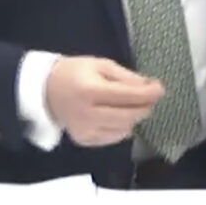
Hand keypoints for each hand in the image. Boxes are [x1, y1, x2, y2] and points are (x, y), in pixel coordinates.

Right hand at [44, 57, 163, 146]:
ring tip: (133, 105)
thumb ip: (125, 76)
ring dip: (134, 118)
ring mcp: (85, 130)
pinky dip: (122, 128)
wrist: (44, 90)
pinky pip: (113, 138)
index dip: (148, 93)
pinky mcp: (84, 140)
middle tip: (151, 98)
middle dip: (145, 107)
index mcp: (90, 91)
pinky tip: (118, 116)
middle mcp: (88, 114)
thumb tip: (149, 86)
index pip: (127, 96)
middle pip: (128, 116)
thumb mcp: (99, 64)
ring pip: (123, 130)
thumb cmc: (74, 72)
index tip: (160, 88)